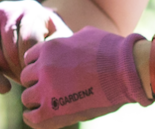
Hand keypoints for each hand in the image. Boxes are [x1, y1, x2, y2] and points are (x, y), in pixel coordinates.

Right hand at [0, 0, 69, 93]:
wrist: (34, 29)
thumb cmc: (49, 39)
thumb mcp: (59, 39)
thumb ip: (57, 47)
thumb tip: (50, 63)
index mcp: (30, 9)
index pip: (28, 39)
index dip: (33, 61)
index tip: (40, 75)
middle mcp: (6, 10)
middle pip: (11, 49)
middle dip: (21, 69)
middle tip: (32, 81)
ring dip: (9, 72)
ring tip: (22, 78)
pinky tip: (4, 87)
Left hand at [18, 27, 150, 128]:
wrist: (128, 71)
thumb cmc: (114, 52)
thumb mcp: (86, 36)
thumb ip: (69, 40)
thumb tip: (69, 41)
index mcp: (49, 48)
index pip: (29, 59)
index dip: (39, 68)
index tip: (50, 75)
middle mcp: (43, 67)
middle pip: (26, 78)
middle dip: (37, 83)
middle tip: (52, 90)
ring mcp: (46, 89)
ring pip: (27, 98)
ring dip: (37, 101)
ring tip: (52, 104)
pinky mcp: (53, 110)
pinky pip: (31, 117)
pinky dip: (34, 118)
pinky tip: (43, 117)